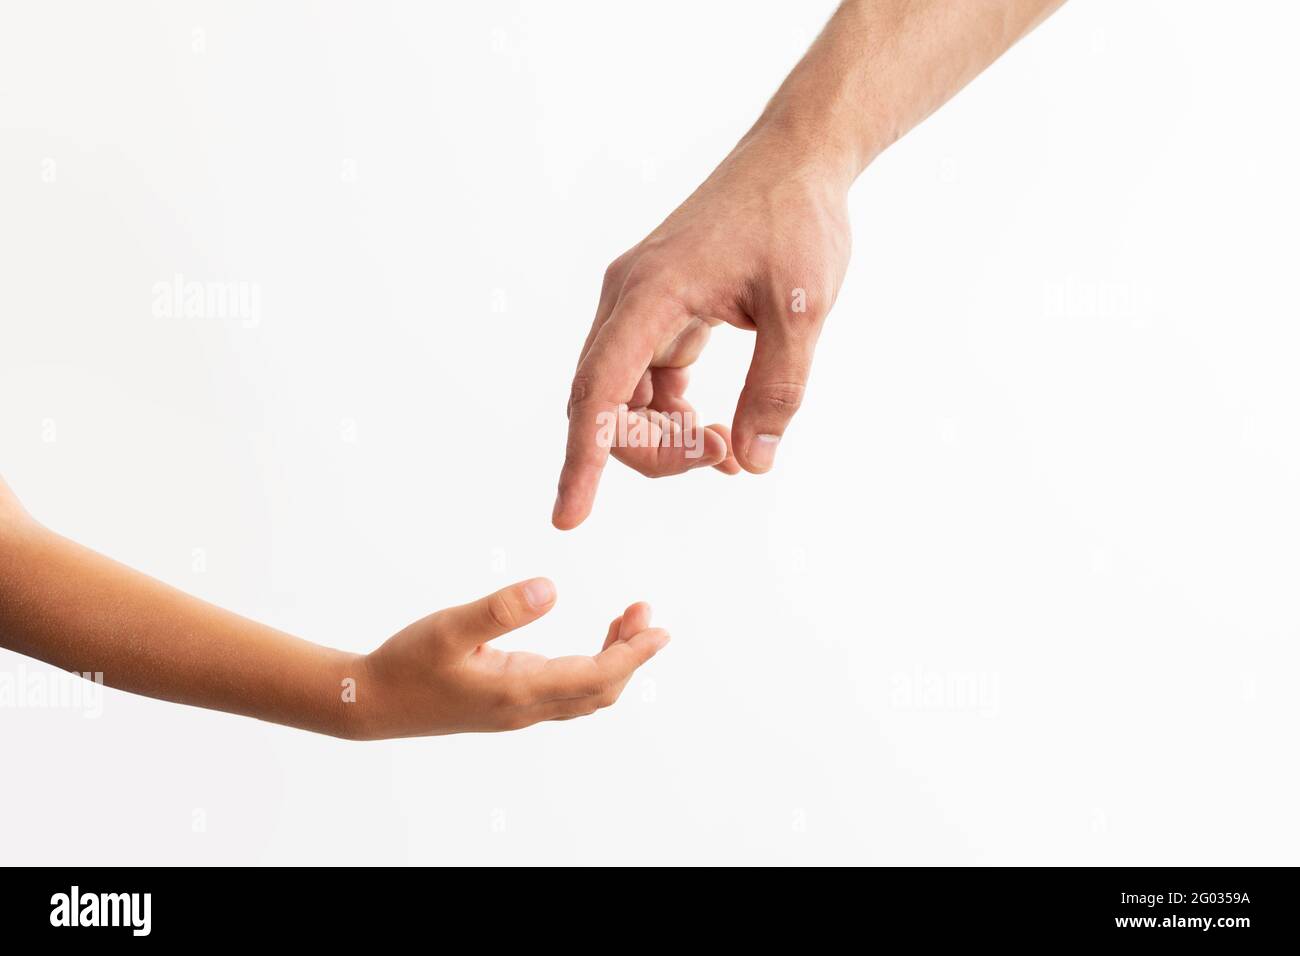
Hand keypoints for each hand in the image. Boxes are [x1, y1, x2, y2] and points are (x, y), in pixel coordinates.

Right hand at [349, 578, 667, 737]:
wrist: (370, 703)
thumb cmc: (406, 662)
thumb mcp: (449, 627)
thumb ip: (500, 608)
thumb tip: (550, 589)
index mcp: (518, 690)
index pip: (596, 676)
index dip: (634, 654)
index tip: (660, 630)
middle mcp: (526, 707)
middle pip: (601, 690)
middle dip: (632, 654)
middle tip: (645, 612)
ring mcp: (518, 710)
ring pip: (585, 694)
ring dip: (614, 661)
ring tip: (628, 620)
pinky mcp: (508, 704)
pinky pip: (566, 692)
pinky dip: (591, 668)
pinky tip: (591, 643)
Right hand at [554, 124, 852, 528]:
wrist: (796, 161)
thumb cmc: (797, 221)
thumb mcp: (802, 309)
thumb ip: (777, 390)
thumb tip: (752, 461)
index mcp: (651, 293)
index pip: (599, 390)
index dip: (582, 459)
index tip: (569, 517)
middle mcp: (629, 299)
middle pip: (604, 404)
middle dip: (653, 451)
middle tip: (726, 458)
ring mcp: (640, 306)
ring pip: (623, 398)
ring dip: (665, 437)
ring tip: (730, 449)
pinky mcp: (660, 311)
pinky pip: (647, 381)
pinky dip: (674, 416)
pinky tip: (721, 432)